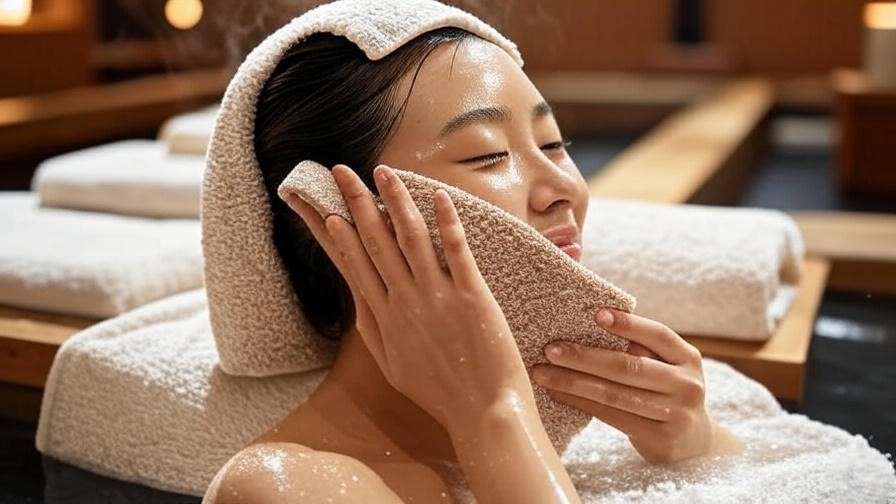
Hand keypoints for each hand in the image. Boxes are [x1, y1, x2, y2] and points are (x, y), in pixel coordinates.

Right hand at [282, 163, 534, 434]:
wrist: (481, 412)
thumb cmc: (438, 392)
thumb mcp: (392, 366)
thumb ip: (373, 330)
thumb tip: (359, 301)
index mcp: (383, 318)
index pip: (354, 265)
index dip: (339, 234)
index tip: (325, 208)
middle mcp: (404, 302)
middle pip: (375, 242)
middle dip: (357, 203)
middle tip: (343, 173)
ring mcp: (437, 297)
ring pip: (410, 238)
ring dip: (396, 201)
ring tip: (384, 173)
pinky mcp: (471, 296)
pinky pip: (456, 250)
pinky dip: (446, 221)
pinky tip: (438, 196)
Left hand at [532, 308, 732, 463]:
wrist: (693, 444)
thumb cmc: (666, 393)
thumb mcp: (666, 367)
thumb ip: (641, 348)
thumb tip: (594, 321)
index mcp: (688, 358)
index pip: (658, 335)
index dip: (628, 324)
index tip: (596, 314)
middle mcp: (687, 384)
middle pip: (628, 367)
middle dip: (584, 357)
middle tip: (550, 350)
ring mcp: (676, 414)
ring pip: (614, 394)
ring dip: (573, 383)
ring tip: (543, 373)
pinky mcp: (659, 439)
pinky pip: (611, 416)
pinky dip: (581, 403)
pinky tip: (558, 394)